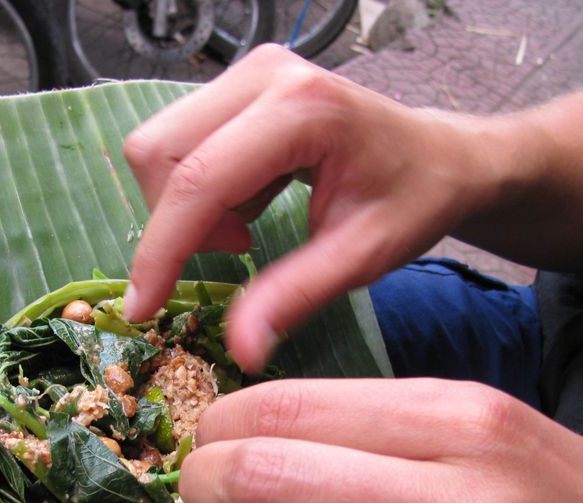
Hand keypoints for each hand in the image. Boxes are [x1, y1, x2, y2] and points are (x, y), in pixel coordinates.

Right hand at [123, 45, 493, 370]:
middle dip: (174, 224)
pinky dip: (199, 192)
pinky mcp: (239, 86)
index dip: (161, 250)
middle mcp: (264, 74)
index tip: (143, 308)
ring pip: (161, 147)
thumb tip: (238, 348)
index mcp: (302, 109)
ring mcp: (248, 74)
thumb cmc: (412, 200)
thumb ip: (294, 297)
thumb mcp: (362, 256)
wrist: (439, 156)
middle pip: (159, 152)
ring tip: (244, 233)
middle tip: (232, 254)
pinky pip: (182, 143)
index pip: (199, 180)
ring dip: (185, 208)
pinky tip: (248, 208)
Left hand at [182, 378, 582, 502]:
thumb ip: (364, 416)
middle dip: (205, 482)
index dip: (224, 422)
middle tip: (200, 484)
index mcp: (467, 427)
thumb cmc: (555, 488)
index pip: (295, 411)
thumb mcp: (477, 415)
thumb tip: (245, 430)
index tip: (212, 433)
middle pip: (274, 488)